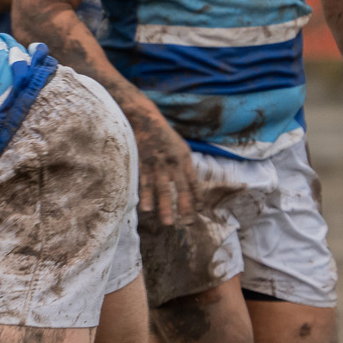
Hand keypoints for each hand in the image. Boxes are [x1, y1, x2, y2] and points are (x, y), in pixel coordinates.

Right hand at [132, 112, 197, 226]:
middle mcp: (174, 162)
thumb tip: (189, 183)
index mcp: (185, 158)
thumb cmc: (162, 134)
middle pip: (182, 189)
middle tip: (186, 224)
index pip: (194, 182)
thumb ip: (184, 164)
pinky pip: (145, 184)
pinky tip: (147, 209)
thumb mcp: (180, 146)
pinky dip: (146, 197)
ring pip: (164, 190)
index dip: (197, 197)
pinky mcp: (144, 164)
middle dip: (184, 208)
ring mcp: (159, 164)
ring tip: (167, 222)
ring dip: (165, 207)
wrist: (145, 118)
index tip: (198, 211)